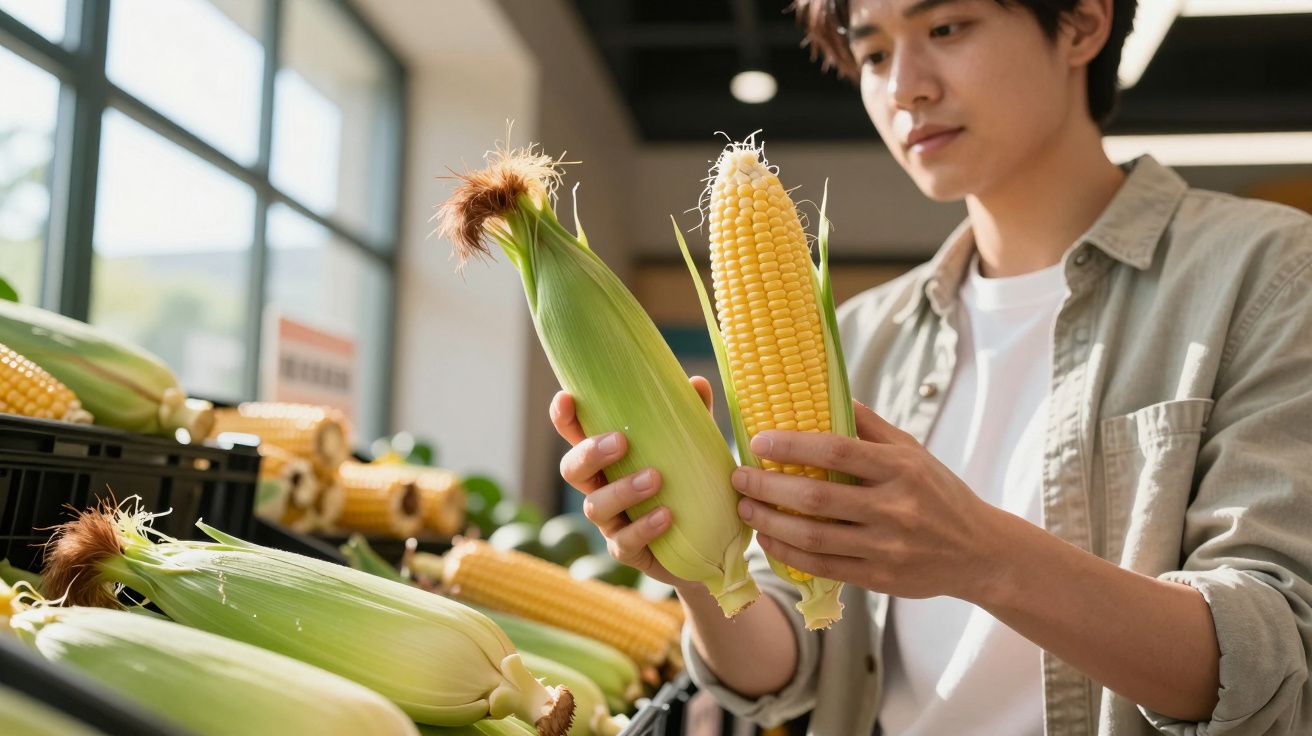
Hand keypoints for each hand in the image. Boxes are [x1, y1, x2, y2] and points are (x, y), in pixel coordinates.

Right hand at [549, 376, 715, 586]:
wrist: (708, 546)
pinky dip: (643, 527)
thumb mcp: (694, 449)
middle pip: (572, 469)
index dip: (564, 419)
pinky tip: (667, 516)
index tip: (565, 399)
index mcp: (608, 459)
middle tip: (621, 442)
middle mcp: (601, 488)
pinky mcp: (627, 551)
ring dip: (622, 490)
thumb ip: (692, 418)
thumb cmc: (689, 486)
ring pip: (595, 506)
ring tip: (655, 479)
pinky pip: (624, 542)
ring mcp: (611, 522)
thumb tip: (696, 383)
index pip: (576, 435)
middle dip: (589, 454)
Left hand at [731, 401, 1009, 601]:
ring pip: (814, 537)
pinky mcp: (881, 578)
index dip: (792, 446)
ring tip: (745, 509)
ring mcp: (887, 547)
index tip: (759, 442)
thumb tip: (828, 394)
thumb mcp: (914, 452)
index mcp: (901, 469)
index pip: (836, 451)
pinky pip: (824, 567)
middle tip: (739, 477)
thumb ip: (870, 427)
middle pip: (816, 498)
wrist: (980, 552)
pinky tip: (768, 540)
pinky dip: (789, 554)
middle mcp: (895, 508)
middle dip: (768, 487)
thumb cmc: (939, 493)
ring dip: (770, 523)